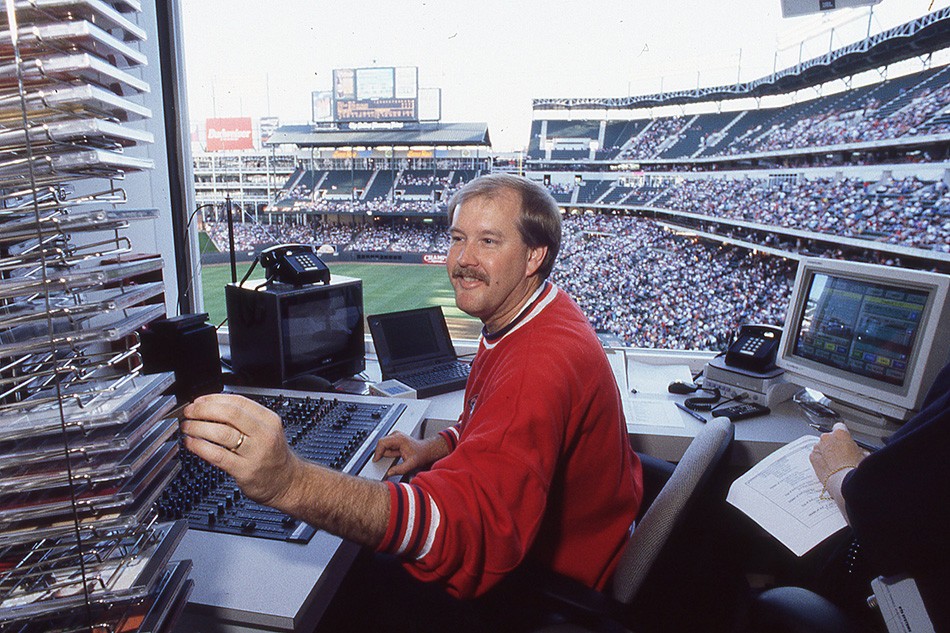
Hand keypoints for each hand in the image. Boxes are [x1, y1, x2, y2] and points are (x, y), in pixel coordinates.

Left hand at [180, 393, 300, 507]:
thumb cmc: (273, 455)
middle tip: (189, 412)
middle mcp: (264, 434)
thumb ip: (245, 419)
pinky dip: (200, 447)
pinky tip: (191, 444)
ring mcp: (255, 453)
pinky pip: (218, 455)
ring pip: (222, 433)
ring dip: (199, 427)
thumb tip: (211, 407)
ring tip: (187, 427)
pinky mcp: (245, 470)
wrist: (288, 482)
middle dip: (204, 410)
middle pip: (230, 414)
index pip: (239, 401)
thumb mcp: (268, 430)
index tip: (199, 401)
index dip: (214, 399)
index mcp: (269, 420)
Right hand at [373, 431, 447, 477]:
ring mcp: (395, 435)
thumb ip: (400, 470)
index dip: (377, 452)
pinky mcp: (395, 438)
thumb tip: (390, 473)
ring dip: (387, 452)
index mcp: (399, 439)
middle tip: (391, 459)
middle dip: (383, 453)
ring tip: (397, 455)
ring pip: (383, 444)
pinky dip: (389, 451)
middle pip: (381, 443)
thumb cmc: (420, 455)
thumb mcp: (411, 465)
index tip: (375, 459)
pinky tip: (397, 453)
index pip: (382, 443)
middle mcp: (396, 435)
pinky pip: (387, 445)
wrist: (425, 450)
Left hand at [809, 422, 866, 484]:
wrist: (844, 481)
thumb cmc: (855, 468)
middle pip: (829, 437)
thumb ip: (858, 449)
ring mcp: (818, 447)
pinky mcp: (812, 457)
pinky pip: (816, 456)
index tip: (844, 440)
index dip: (842, 434)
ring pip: (822, 447)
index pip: (839, 427)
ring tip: (835, 464)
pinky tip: (829, 468)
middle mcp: (827, 437)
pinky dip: (821, 460)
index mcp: (840, 433)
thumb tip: (860, 451)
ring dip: (827, 453)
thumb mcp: (863, 455)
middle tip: (841, 455)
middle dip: (834, 444)